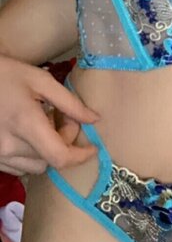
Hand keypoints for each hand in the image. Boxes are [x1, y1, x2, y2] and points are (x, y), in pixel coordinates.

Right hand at [0, 55, 100, 176]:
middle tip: (62, 117)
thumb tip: (94, 120)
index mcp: (25, 124)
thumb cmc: (6, 74)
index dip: (80, 156)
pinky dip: (30, 155)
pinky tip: (28, 134)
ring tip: (44, 124)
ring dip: (47, 151)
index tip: (92, 147)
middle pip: (50, 160)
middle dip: (64, 141)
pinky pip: (18, 167)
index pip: (59, 156)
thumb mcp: (40, 80)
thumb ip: (69, 102)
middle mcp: (9, 146)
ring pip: (35, 167)